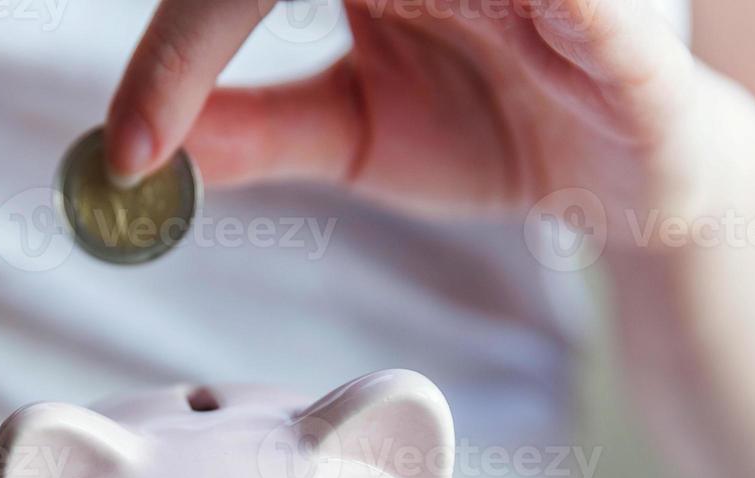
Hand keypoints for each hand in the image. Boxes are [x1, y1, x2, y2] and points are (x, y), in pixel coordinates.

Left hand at [105, 0, 754, 231]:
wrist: (621, 183)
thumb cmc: (490, 134)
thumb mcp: (355, 139)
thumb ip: (259, 131)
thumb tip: (147, 150)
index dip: (181, 53)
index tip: (133, 150)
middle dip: (230, 7)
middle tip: (190, 52)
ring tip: (368, 19)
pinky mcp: (615, 31)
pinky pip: (583, 11)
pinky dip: (551, 14)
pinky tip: (517, 22)